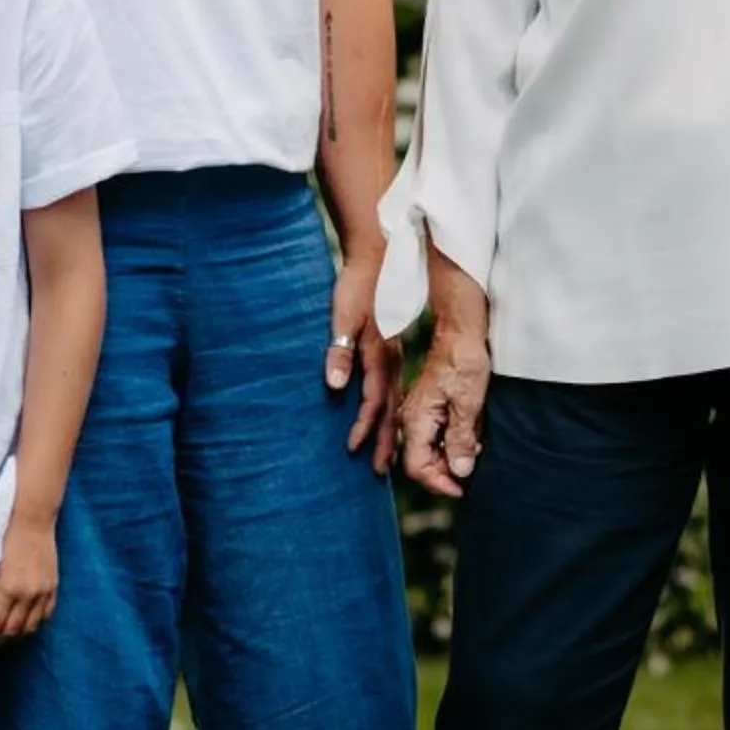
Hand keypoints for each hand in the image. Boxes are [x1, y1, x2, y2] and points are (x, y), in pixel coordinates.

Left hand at [0, 517, 56, 646]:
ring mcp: (43, 591)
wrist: (32, 518)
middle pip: (10, 632)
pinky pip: (45, 616)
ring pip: (29, 629)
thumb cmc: (4, 536)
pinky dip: (32, 626)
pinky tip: (21, 626)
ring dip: (12, 638)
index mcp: (8, 587)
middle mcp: (28, 593)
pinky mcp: (53, 587)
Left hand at [326, 237, 403, 472]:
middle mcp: (390, 359)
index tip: (352, 449)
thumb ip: (339, 352)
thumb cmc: (357, 288)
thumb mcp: (342, 317)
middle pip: (389, 408)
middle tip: (380, 470)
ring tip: (386, 451)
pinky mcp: (392, 347)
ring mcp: (394, 354)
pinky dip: (392, 407)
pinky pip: (394, 385)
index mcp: (378, 355)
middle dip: (384, 440)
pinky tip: (387, 414)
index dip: (361, 427)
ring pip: (395, 398)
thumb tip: (335, 387)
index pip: (372, 401)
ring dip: (389, 427)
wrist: (379, 259)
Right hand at [399, 322, 491, 498]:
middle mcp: (411, 418)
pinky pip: (436, 434)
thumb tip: (460, 471)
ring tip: (475, 453)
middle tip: (472, 471)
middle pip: (422, 461)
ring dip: (451, 457)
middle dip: (446, 472)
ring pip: (430, 449)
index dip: (439, 483)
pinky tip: (471, 438)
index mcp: (416, 419)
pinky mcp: (429, 407)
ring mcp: (419, 412)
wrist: (461, 330)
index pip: (418, 467)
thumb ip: (461, 438)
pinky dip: (452, 442)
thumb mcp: (468, 402)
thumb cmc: (464, 360)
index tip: (462, 489)